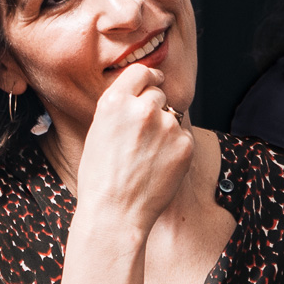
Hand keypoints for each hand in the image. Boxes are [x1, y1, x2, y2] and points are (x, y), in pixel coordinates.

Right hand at [76, 62, 193, 231]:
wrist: (115, 211)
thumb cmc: (101, 178)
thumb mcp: (99, 131)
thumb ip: (120, 109)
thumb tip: (141, 95)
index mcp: (115, 102)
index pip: (141, 72)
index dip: (150, 77)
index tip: (155, 80)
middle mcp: (142, 108)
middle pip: (158, 94)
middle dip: (155, 108)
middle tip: (145, 136)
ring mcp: (166, 126)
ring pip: (172, 117)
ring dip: (165, 130)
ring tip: (148, 157)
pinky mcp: (184, 144)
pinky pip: (183, 137)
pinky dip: (176, 148)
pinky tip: (159, 167)